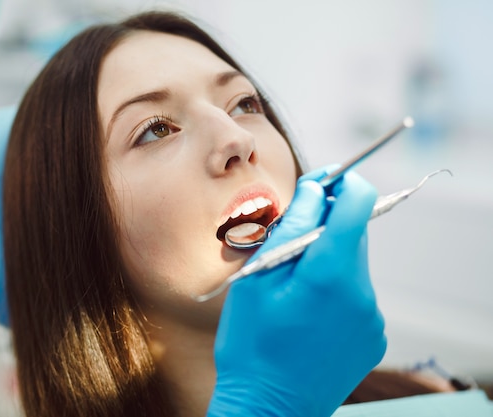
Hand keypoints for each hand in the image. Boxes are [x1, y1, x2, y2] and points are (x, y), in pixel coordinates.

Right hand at [208, 169, 385, 416]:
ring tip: (292, 286)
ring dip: (328, 257)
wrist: (267, 409)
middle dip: (324, 224)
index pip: (358, 202)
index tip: (320, 186)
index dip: (341, 184)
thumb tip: (315, 190)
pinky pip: (358, 293)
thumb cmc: (250, 344)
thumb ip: (290, 227)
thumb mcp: (257, 278)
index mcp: (330, 272)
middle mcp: (362, 293)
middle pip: (355, 232)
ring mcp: (372, 318)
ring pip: (354, 263)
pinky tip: (307, 311)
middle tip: (287, 241)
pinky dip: (336, 287)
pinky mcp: (373, 336)